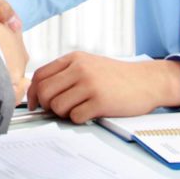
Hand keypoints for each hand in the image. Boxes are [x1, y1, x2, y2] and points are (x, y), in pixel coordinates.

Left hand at [27, 53, 179, 122]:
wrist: (147, 81)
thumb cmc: (116, 76)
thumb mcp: (89, 64)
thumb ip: (66, 73)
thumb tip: (39, 90)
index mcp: (74, 58)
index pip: (40, 75)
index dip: (32, 93)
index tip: (34, 104)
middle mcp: (80, 69)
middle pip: (45, 92)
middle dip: (47, 106)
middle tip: (57, 110)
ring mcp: (90, 85)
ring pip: (57, 106)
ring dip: (63, 114)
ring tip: (77, 110)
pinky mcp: (100, 102)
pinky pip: (75, 117)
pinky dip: (78, 119)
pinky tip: (89, 113)